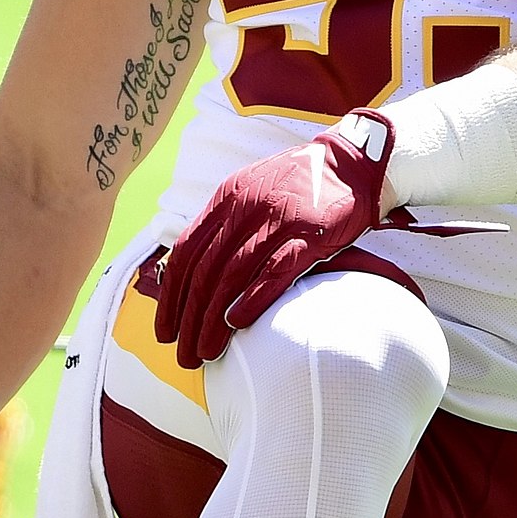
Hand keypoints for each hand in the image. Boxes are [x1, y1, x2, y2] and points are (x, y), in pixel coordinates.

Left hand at [156, 111, 394, 367]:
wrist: (352, 163)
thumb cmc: (300, 185)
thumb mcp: (253, 191)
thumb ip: (225, 223)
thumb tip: (195, 267)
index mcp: (227, 198)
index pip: (184, 253)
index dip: (169, 296)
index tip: (163, 330)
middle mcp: (246, 207)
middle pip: (204, 270)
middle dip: (188, 318)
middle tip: (183, 354)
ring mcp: (278, 220)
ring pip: (232, 275)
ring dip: (213, 319)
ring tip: (205, 352)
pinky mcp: (310, 235)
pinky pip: (274, 271)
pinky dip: (252, 298)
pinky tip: (237, 323)